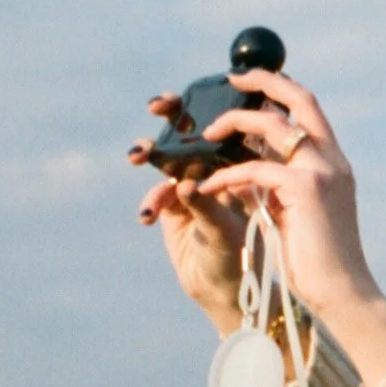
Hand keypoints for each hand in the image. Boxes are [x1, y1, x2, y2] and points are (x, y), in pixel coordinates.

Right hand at [130, 96, 248, 337]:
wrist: (234, 293)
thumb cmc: (246, 258)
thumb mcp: (230, 230)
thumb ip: (208, 206)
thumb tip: (185, 185)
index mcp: (244, 162)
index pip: (226, 122)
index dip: (209, 104)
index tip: (195, 94)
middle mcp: (218, 168)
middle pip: (192, 129)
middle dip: (171, 114)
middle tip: (156, 105)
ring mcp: (191, 186)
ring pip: (168, 160)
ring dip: (152, 153)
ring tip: (139, 155)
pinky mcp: (172, 208)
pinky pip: (158, 196)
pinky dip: (152, 201)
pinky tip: (148, 215)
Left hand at [197, 73, 385, 384]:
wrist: (342, 291)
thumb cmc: (319, 261)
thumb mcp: (298, 213)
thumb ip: (280, 185)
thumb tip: (248, 167)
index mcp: (334, 164)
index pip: (310, 111)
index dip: (280, 91)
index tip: (250, 84)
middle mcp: (332, 160)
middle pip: (299, 99)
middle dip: (263, 81)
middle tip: (230, 79)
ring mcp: (320, 171)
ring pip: (272, 124)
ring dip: (234, 122)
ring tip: (206, 134)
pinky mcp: (303, 189)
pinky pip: (253, 168)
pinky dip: (226, 174)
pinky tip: (207, 185)